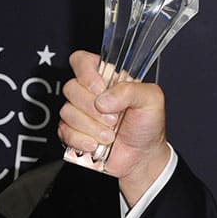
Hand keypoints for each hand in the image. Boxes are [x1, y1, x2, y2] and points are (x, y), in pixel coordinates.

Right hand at [58, 50, 169, 204]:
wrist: (142, 157)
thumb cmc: (148, 125)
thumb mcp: (152, 100)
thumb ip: (131, 90)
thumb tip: (103, 99)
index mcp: (108, 78)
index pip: (82, 60)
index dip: (85, 72)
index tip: (99, 88)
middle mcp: (90, 93)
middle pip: (71, 87)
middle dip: (93, 108)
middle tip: (114, 119)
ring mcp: (79, 112)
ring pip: (67, 111)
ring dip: (91, 127)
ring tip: (110, 135)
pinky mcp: (72, 132)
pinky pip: (64, 132)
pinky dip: (82, 140)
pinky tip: (97, 144)